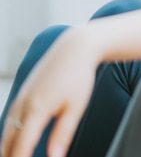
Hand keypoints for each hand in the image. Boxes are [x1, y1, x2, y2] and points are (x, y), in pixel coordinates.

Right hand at [0, 28, 98, 156]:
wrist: (74, 49)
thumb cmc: (78, 76)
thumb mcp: (76, 107)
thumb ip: (63, 134)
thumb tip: (55, 156)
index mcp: (37, 109)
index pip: (21, 146)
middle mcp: (23, 104)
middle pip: (8, 141)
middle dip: (11, 156)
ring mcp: (20, 97)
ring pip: (6, 131)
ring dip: (7, 148)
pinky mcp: (22, 93)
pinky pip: (10, 120)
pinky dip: (9, 136)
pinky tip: (13, 144)